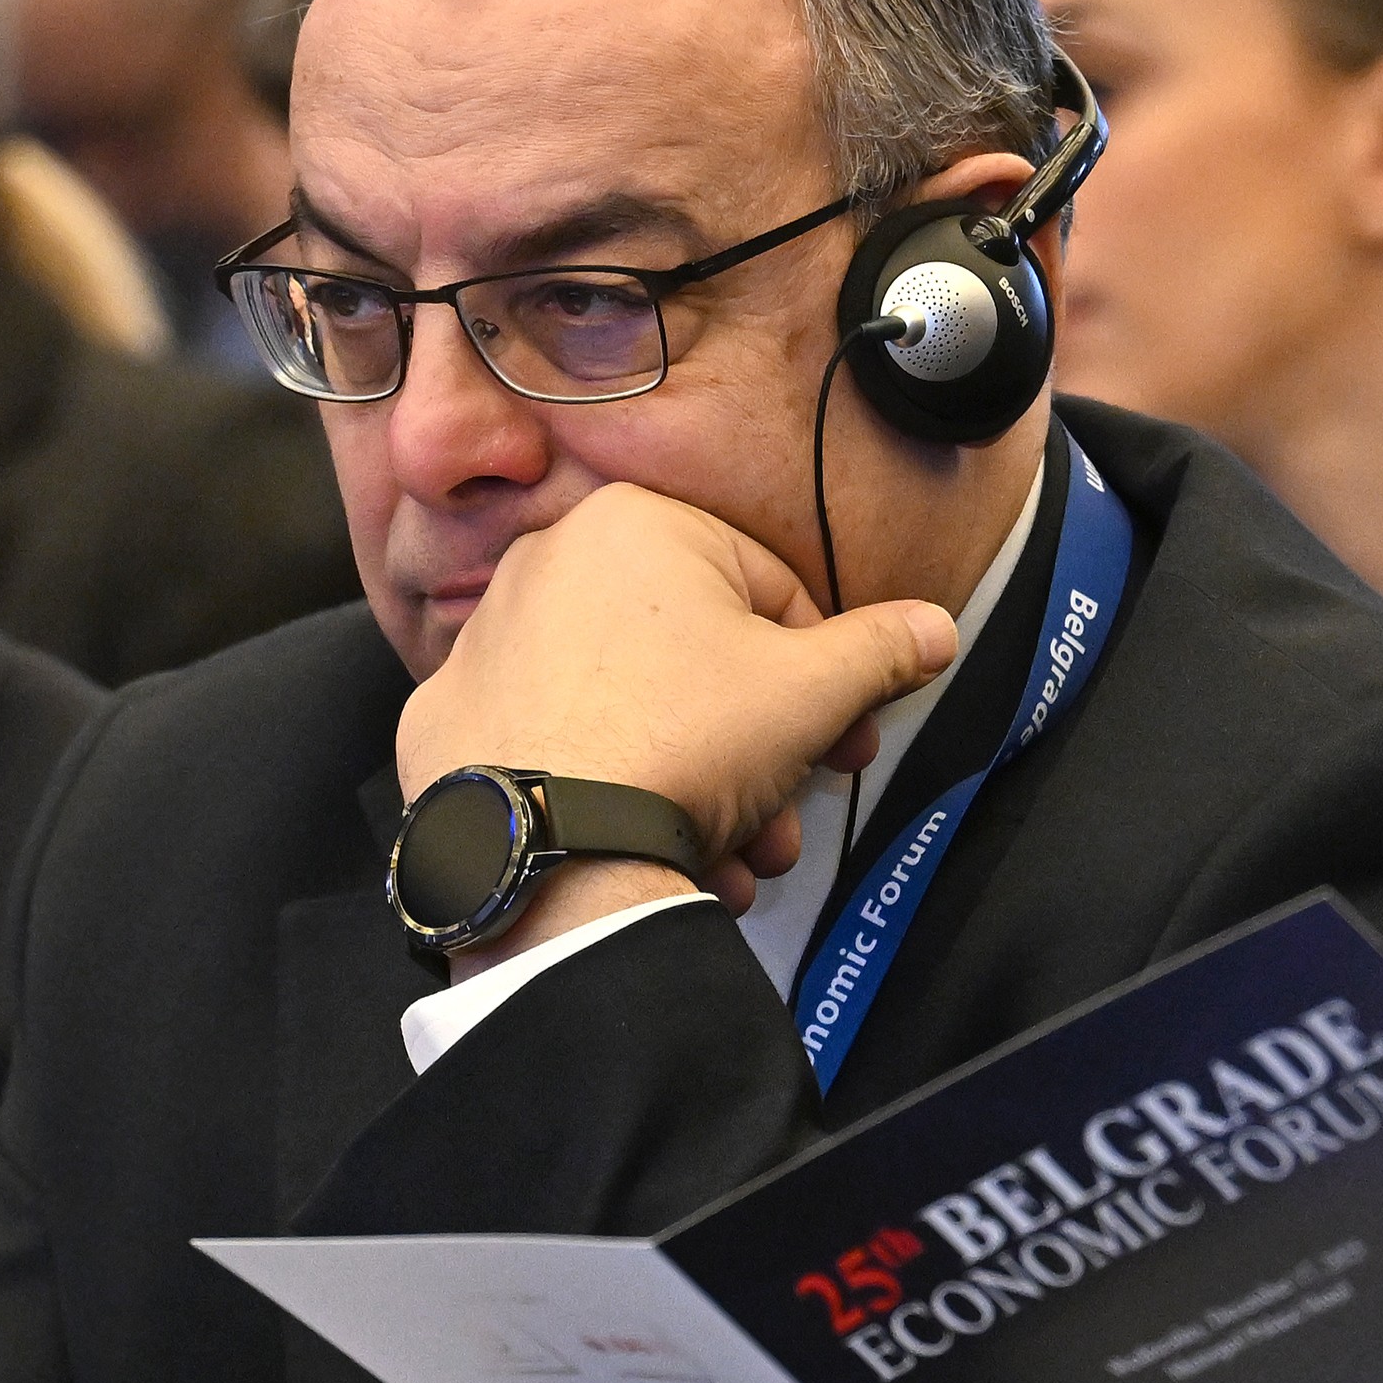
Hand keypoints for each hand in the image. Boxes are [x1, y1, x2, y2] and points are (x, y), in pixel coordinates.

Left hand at [392, 480, 957, 960]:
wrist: (546, 847)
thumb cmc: (683, 740)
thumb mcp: (812, 691)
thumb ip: (882, 650)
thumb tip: (935, 628)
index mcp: (637, 525)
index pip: (772, 592)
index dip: (828, 677)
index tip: (850, 742)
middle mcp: (548, 565)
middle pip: (699, 664)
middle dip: (763, 753)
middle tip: (792, 817)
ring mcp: (486, 646)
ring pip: (633, 712)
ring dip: (700, 789)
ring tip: (731, 858)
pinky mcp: (446, 725)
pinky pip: (555, 749)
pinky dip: (603, 795)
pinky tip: (639, 857)